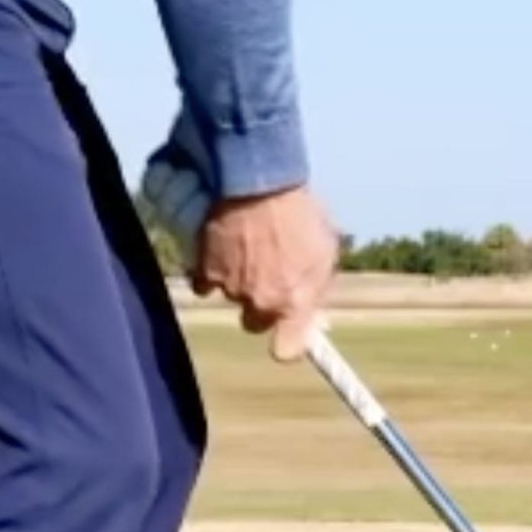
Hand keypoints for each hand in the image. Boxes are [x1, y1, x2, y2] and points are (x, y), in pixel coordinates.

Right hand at [190, 187, 338, 362]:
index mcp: (295, 302)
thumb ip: (318, 286)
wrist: (259, 181)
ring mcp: (232, 288)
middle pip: (255, 323)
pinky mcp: (205, 271)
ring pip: (232, 298)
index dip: (287, 342)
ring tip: (248, 248)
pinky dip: (212, 270)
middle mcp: (262, 302)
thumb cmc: (298, 212)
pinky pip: (205, 283)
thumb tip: (314, 309)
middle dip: (260, 306)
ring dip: (237, 281)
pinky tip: (222, 250)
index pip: (286, 350)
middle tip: (266, 277)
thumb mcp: (326, 251)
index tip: (288, 331)